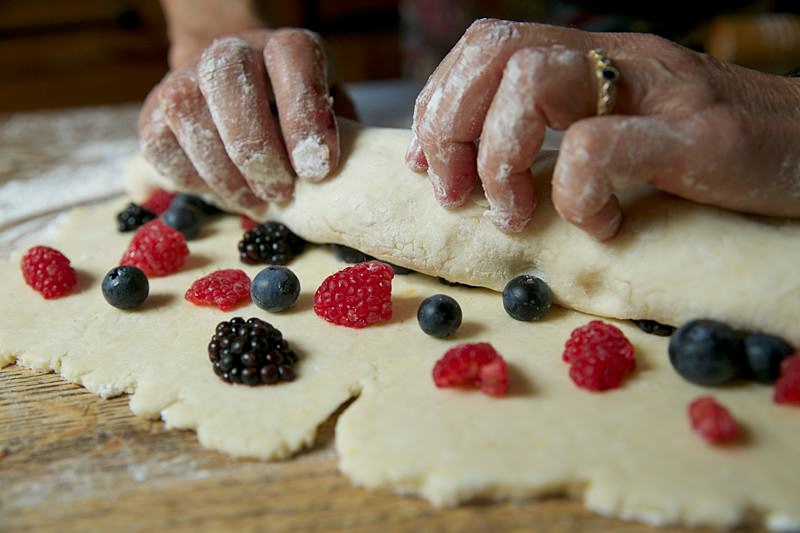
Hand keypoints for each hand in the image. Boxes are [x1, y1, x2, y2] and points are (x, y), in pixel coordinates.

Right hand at [139, 28, 339, 209]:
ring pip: (186, 110)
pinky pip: (158, 144)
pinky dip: (190, 177)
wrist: (238, 97)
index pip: (291, 57)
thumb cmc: (296, 121)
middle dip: (256, 147)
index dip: (304, 114)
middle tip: (280, 192)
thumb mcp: (331, 119)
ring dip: (222, 170)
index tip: (317, 169)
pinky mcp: (153, 113)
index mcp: (286, 47)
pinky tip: (221, 192)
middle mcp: (230, 51)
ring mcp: (184, 77)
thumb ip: (340, 139)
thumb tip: (348, 181)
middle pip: (228, 76)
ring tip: (253, 202)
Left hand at [406, 19, 799, 239]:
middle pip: (495, 54)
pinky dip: (577, 195)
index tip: (426, 161)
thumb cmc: (711, 158)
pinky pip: (599, 145)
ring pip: (533, 83)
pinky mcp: (695, 136)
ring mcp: (656, 91)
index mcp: (591, 60)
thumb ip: (557, 138)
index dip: (439, 101)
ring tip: (514, 213)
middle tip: (454, 193)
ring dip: (500, 159)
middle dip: (450, 128)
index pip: (487, 47)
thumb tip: (476, 170)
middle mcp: (617, 61)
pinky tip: (598, 225)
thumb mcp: (621, 134)